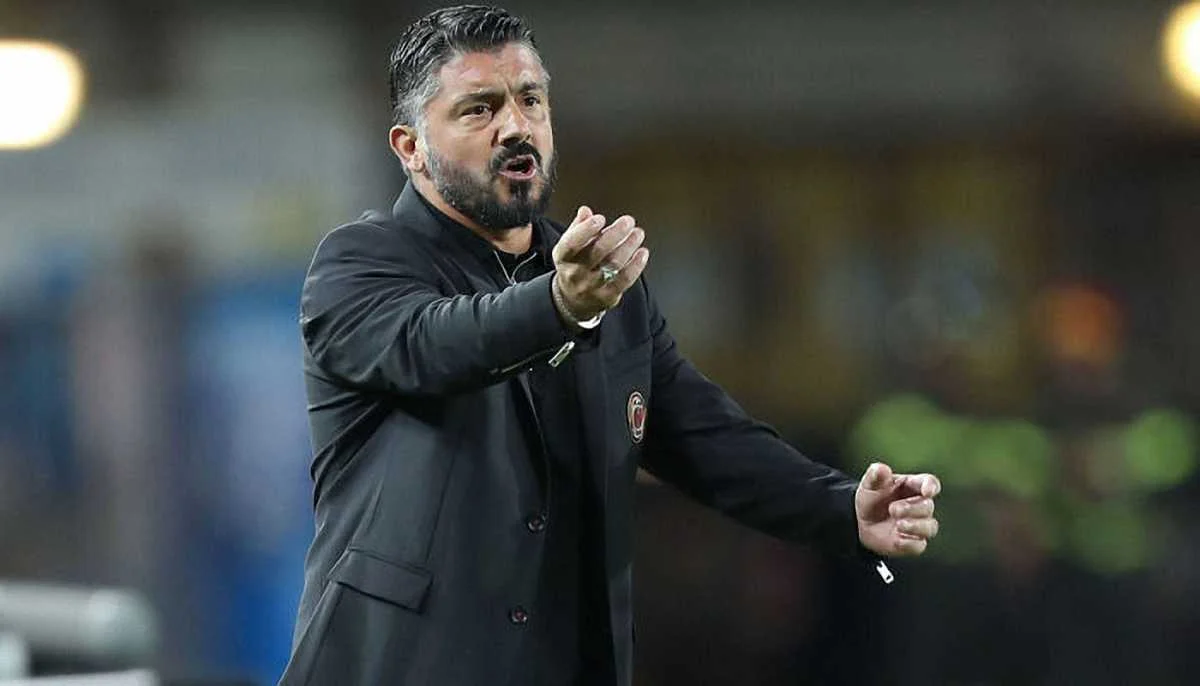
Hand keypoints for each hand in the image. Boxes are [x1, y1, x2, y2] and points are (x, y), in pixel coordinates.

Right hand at [551, 205, 649, 321]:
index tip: (600, 218)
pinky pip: (624, 280)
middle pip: (597, 252)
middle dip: (615, 234)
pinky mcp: (607, 296)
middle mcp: (575, 273)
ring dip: (628, 246)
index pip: (571, 244)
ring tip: (638, 233)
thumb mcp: (569, 247)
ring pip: (613, 264)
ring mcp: (592, 287)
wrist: (573, 300)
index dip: (585, 230)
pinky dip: (636, 265)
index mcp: (563, 258)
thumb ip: (578, 227)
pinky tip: (642, 252)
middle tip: (628, 221)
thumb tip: (585, 211)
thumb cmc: (575, 265)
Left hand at [855, 462, 940, 556]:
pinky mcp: (913, 542)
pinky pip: (919, 545)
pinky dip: (909, 543)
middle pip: (928, 506)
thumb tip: (881, 469)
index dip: (931, 486)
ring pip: (930, 527)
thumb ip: (875, 475)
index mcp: (913, 486)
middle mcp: (920, 506)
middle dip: (912, 508)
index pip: (930, 483)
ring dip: (916, 526)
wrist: (861, 523)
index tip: (927, 491)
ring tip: (898, 524)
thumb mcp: (869, 485)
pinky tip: (897, 539)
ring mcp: (918, 525)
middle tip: (893, 509)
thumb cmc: (871, 499)